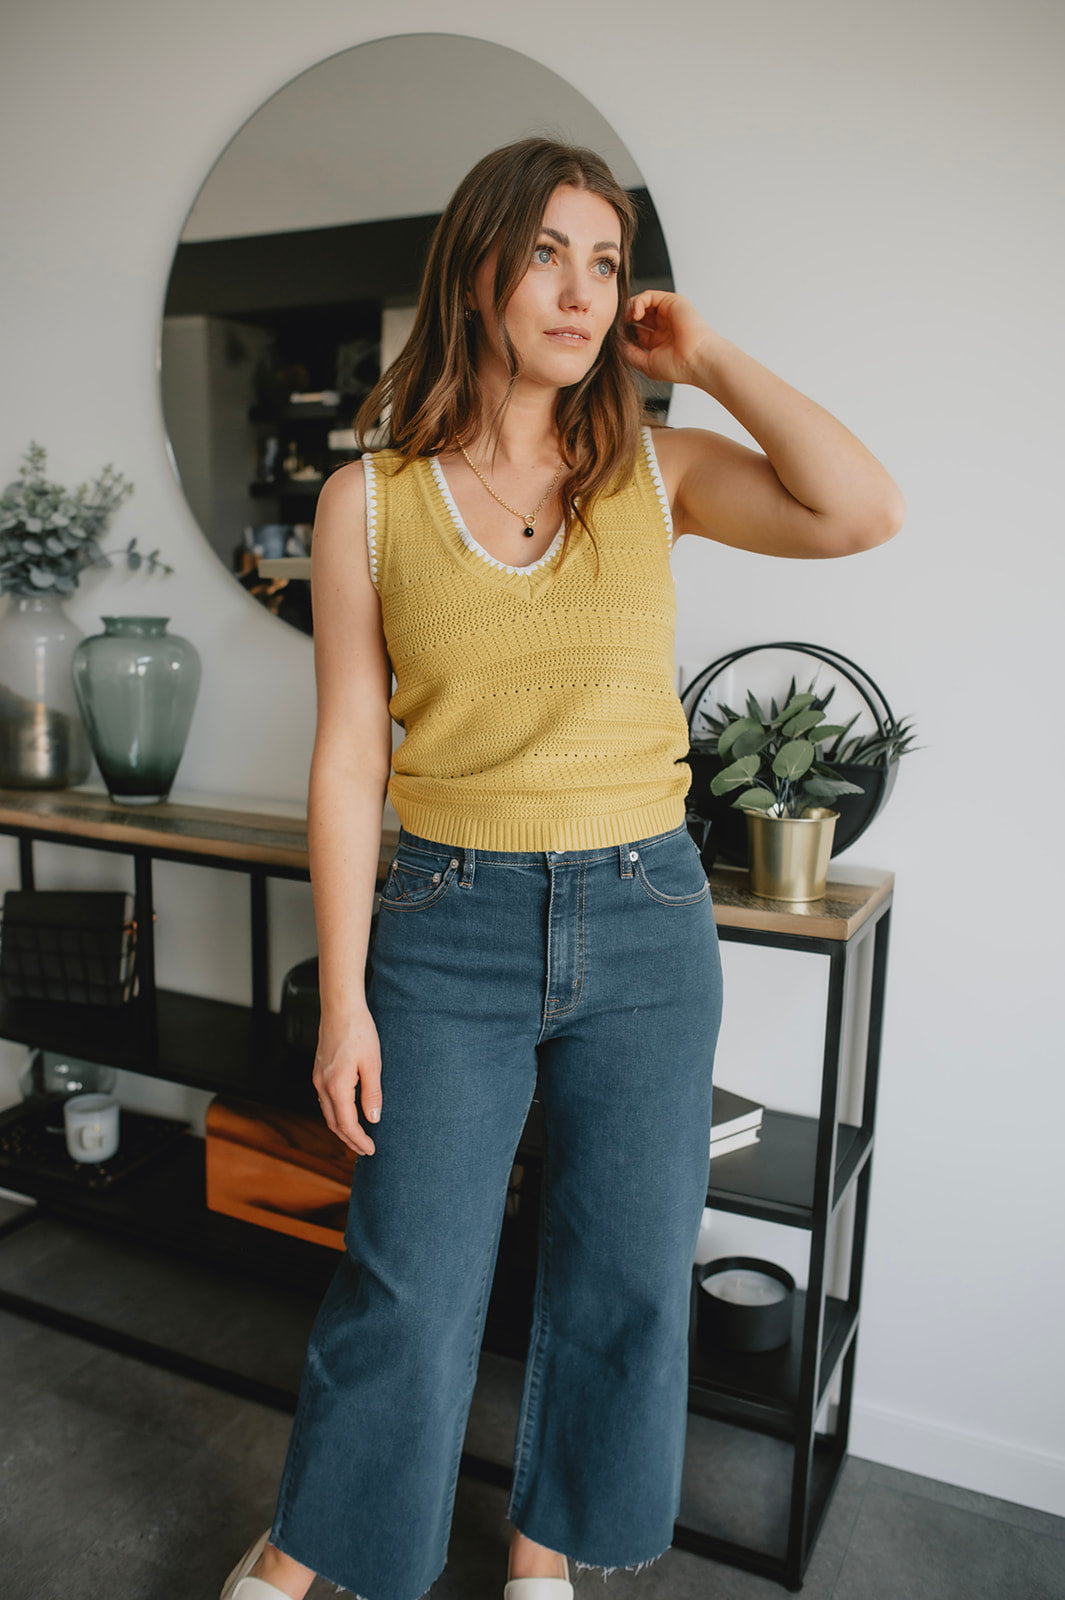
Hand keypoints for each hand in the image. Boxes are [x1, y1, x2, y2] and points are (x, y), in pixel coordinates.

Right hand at [313, 1005, 382, 1156]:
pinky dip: (336, 1114)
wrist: (340, 1007)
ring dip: (341, 1128)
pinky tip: (346, 1114)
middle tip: (364, 1150)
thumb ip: (372, 1094)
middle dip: (349, 1140)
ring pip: (327, 1113)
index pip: (347, 1124)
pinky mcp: (319, 1071)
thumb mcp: (372, 1064)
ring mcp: (318, 1078)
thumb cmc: (359, 1031)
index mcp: (337, 1086)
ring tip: (357, 1137)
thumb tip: (373, 1119)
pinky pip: (326, 1101)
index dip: (359, 1140)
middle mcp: (322, 1085)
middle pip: (333, 1123)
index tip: (371, 1150)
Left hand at [621, 290, 718, 387]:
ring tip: (625, 319)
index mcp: (658, 340)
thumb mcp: (646, 363)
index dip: (623, 331)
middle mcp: (663, 325)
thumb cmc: (678, 366)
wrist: (696, 360)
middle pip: (637, 315)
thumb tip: (617, 343)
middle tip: (616, 325)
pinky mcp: (672, 301)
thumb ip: (630, 353)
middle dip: (624, 318)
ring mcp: (667, 313)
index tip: (614, 336)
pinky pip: (648, 295)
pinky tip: (635, 314)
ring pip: (641, 303)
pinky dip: (638, 302)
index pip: (635, 330)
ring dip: (629, 309)